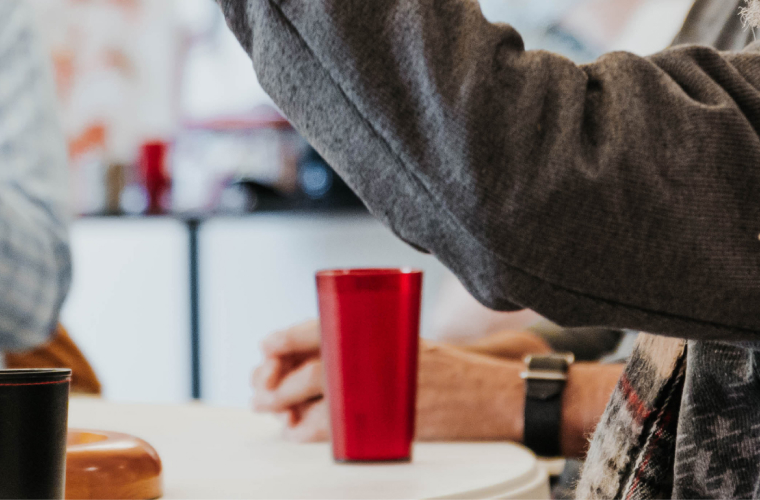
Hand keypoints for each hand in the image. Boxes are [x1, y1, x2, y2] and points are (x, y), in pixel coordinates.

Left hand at [251, 319, 616, 449]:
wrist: (499, 395)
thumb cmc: (456, 373)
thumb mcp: (410, 345)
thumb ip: (372, 348)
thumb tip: (322, 361)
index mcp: (383, 326)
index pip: (320, 325)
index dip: (286, 338)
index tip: (264, 349)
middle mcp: (380, 352)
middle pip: (312, 364)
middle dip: (277, 379)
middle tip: (261, 391)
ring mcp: (385, 385)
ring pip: (320, 395)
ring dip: (289, 406)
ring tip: (276, 414)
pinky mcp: (393, 418)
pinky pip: (341, 426)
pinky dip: (314, 431)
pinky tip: (301, 433)